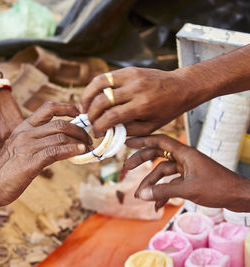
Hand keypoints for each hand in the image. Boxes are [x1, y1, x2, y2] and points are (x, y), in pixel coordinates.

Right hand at [0, 102, 90, 206]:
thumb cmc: (5, 169)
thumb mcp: (19, 148)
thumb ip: (36, 142)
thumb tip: (59, 144)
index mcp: (23, 127)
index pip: (48, 108)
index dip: (67, 107)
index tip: (79, 113)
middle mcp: (26, 133)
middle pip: (60, 124)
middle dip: (79, 129)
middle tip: (89, 138)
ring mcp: (28, 146)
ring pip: (61, 137)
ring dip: (80, 141)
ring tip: (88, 147)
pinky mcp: (31, 162)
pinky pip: (56, 151)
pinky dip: (72, 150)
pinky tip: (81, 152)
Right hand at [80, 67, 198, 136]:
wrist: (181, 86)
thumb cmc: (166, 110)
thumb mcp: (150, 127)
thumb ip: (128, 130)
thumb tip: (107, 131)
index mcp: (142, 105)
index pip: (112, 116)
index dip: (99, 127)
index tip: (96, 133)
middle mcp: (135, 89)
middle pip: (102, 100)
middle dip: (91, 114)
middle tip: (90, 122)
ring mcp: (131, 76)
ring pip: (98, 84)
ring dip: (87, 97)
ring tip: (84, 108)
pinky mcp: (128, 69)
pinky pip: (105, 77)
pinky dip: (94, 88)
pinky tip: (93, 97)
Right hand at [124, 134, 249, 211]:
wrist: (239, 196)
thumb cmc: (218, 188)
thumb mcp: (188, 189)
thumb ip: (163, 191)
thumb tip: (141, 194)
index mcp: (185, 153)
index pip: (159, 141)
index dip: (143, 140)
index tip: (128, 142)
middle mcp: (184, 158)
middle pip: (158, 155)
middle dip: (142, 162)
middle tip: (127, 167)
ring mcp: (187, 169)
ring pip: (163, 172)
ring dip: (152, 184)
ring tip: (140, 196)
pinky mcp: (190, 179)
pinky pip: (171, 183)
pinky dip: (163, 192)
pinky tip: (157, 205)